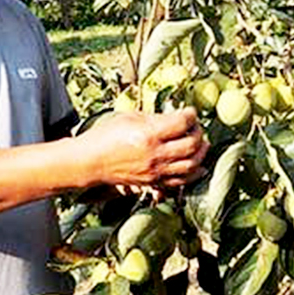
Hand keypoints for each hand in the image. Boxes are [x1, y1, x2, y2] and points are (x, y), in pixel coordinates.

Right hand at [74, 107, 208, 188]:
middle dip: (199, 132)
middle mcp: (155, 155)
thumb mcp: (130, 117)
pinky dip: (194, 173)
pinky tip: (199, 166)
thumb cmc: (107, 136)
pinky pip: (181, 181)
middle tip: (196, 127)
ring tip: (202, 144)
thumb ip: (156, 118)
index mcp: (149, 134)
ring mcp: (156, 171)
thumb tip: (176, 117)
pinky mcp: (154, 182)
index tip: (190, 112)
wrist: (91, 162)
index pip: (182, 123)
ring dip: (201, 153)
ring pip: (192, 164)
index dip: (191, 115)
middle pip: (192, 144)